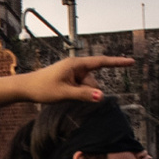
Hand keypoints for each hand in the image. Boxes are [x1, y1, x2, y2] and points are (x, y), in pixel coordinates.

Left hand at [12, 56, 135, 105]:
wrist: (27, 88)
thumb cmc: (43, 88)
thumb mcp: (65, 93)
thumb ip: (84, 95)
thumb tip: (101, 97)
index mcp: (77, 64)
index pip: (101, 62)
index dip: (117, 63)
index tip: (131, 62)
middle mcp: (77, 67)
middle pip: (94, 83)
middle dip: (88, 92)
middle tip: (68, 94)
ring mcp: (74, 74)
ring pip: (88, 88)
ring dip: (81, 95)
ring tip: (63, 94)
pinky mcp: (71, 80)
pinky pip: (82, 89)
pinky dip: (77, 94)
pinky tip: (64, 94)